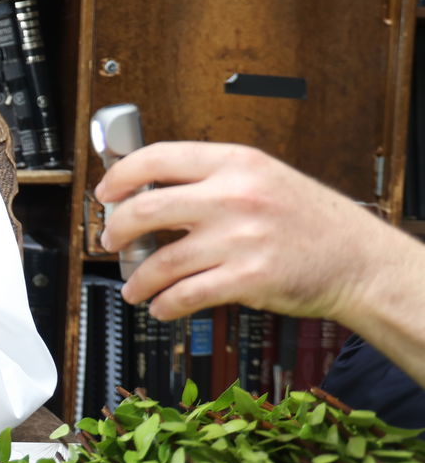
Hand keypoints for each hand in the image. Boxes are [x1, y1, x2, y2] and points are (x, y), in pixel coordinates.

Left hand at [95, 142, 385, 323]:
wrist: (358, 260)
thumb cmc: (309, 221)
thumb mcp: (264, 178)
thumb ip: (212, 180)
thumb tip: (149, 191)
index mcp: (236, 163)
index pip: (157, 158)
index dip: (120, 176)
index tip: (105, 192)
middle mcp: (235, 196)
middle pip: (145, 209)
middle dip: (116, 230)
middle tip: (110, 241)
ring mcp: (240, 238)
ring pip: (161, 261)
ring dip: (138, 279)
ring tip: (134, 286)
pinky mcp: (248, 278)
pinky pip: (186, 294)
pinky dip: (164, 304)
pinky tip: (161, 305)